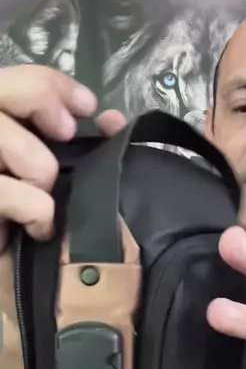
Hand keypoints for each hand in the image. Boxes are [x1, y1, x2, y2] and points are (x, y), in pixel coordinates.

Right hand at [0, 64, 125, 252]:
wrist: (25, 288)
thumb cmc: (30, 234)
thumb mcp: (51, 184)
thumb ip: (70, 148)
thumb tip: (112, 121)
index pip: (13, 80)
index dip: (50, 83)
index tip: (89, 106)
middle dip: (38, 99)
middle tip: (65, 132)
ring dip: (37, 166)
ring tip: (45, 196)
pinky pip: (4, 191)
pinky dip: (33, 208)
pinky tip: (38, 228)